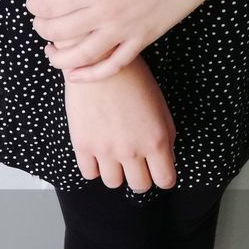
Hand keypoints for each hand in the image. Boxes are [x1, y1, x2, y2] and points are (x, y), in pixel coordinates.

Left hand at [26, 0, 241, 82]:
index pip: (53, 4)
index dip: (36, 4)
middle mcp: (110, 13)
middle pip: (62, 31)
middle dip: (42, 28)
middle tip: (36, 22)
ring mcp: (128, 30)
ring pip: (83, 55)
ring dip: (60, 58)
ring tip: (50, 53)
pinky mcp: (144, 39)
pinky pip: (115, 65)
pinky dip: (93, 74)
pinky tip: (77, 74)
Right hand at [63, 56, 175, 191]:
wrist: (99, 62)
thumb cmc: (133, 80)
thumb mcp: (160, 108)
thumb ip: (165, 137)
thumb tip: (164, 160)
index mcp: (156, 140)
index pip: (165, 180)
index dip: (164, 177)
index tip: (159, 171)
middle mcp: (131, 150)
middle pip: (140, 186)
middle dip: (141, 177)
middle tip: (137, 164)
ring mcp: (105, 150)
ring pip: (113, 183)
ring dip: (116, 172)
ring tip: (115, 155)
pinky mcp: (83, 145)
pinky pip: (90, 174)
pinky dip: (94, 167)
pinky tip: (98, 151)